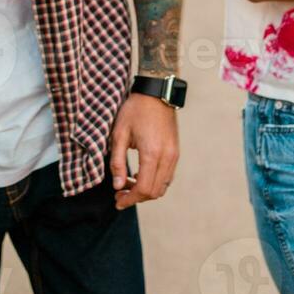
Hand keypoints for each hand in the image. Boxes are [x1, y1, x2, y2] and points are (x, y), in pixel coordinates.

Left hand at [108, 93, 177, 209]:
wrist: (156, 93)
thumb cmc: (135, 111)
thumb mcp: (119, 134)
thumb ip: (117, 162)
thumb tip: (117, 185)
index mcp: (151, 153)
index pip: (143, 188)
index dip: (129, 199)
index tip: (117, 201)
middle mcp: (167, 157)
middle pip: (154, 192)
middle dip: (136, 197)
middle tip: (119, 193)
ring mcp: (174, 155)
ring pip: (162, 186)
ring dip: (145, 191)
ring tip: (128, 184)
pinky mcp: (176, 152)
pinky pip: (167, 176)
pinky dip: (154, 182)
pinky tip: (140, 174)